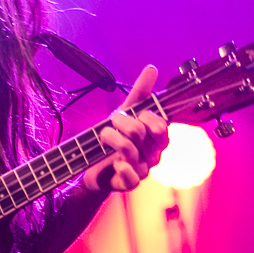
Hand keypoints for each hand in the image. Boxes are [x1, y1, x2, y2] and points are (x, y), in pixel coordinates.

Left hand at [84, 65, 169, 191]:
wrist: (93, 164)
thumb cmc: (115, 138)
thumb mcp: (125, 112)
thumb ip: (140, 92)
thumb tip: (152, 69)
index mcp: (156, 138)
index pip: (161, 126)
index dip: (146, 117)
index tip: (134, 113)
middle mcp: (152, 154)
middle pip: (142, 134)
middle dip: (123, 123)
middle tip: (113, 121)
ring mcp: (142, 169)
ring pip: (130, 151)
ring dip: (111, 139)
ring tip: (103, 136)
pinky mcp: (128, 183)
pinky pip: (131, 178)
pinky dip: (121, 168)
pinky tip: (115, 164)